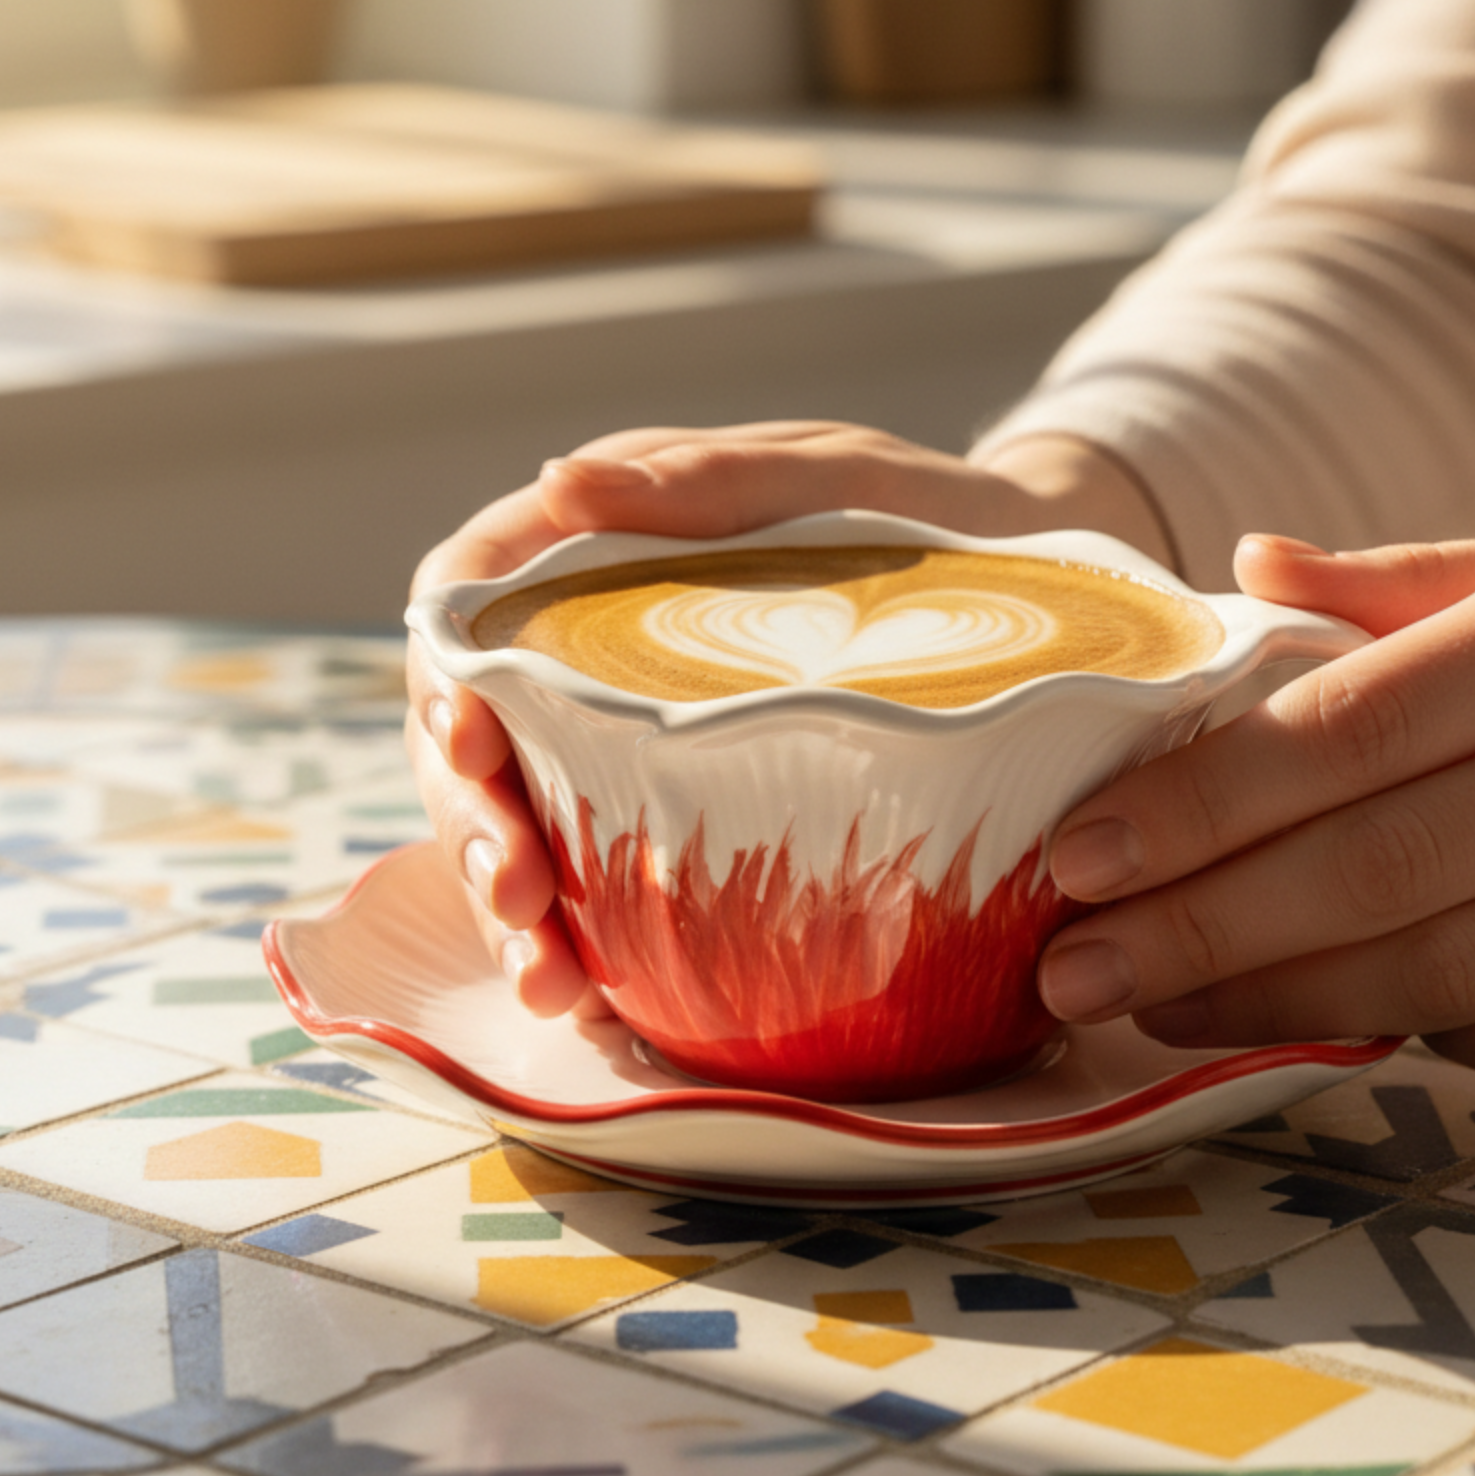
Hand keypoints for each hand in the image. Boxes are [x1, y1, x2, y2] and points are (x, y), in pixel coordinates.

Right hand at [407, 420, 1172, 1015]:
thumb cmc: (914, 506)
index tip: (464, 740)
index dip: (443, 675)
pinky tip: (598, 1001)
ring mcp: (635, 742)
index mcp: (598, 550)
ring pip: (528, 823)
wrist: (1031, 569)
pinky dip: (589, 945)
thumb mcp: (818, 473)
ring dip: (517, 908)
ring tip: (553, 979)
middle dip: (474, 822)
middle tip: (516, 890)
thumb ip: (698, 477)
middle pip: (477, 738)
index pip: (467, 604)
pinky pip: (609, 882)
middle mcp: (594, 654)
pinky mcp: (689, 814)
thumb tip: (558, 478)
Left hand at [1036, 512, 1474, 1082]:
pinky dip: (1417, 1028)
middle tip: (1070, 964)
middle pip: (1382, 870)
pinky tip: (1322, 1011)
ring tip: (1155, 1003)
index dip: (1206, 800)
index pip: (1359, 726)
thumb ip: (1410, 580)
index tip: (1085, 850)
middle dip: (1203, 928)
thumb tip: (1242, 566)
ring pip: (1447, 977)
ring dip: (1277, 1002)